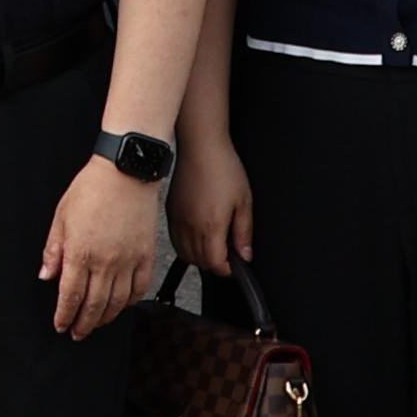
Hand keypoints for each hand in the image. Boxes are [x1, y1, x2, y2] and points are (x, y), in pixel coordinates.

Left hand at [40, 154, 164, 343]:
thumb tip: (46, 276)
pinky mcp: (146, 256)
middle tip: (77, 333)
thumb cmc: (90, 190)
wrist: (125, 172)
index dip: (64, 315)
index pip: (70, 296)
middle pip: (93, 305)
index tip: (60, 326)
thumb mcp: (61, 217)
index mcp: (80, 253)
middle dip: (83, 323)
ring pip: (117, 302)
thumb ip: (53, 250)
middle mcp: (105, 262)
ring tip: (96, 324)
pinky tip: (122, 306)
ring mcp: (128, 261)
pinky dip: (130, 302)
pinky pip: (140, 289)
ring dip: (105, 318)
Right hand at [175, 128, 253, 276]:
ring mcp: (178, 220)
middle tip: (228, 255)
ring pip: (185, 253)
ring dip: (200, 257)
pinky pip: (175, 240)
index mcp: (211, 226)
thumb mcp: (244, 202)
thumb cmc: (223, 169)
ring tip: (214, 246)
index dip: (228, 269)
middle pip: (199, 262)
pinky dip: (186, 245)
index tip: (236, 264)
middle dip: (215, 264)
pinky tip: (198, 236)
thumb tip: (245, 254)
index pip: (215, 264)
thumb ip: (244, 232)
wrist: (201, 147)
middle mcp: (191, 227)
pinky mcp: (171, 212)